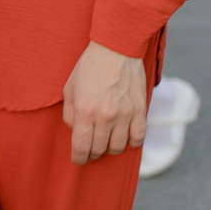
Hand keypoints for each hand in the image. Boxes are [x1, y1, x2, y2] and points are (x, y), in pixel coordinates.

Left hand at [61, 40, 147, 165]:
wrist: (116, 49)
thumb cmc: (89, 67)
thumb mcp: (69, 89)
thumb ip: (70, 114)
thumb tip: (77, 132)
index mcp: (86, 111)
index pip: (82, 147)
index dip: (78, 159)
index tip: (78, 160)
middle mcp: (106, 116)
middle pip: (100, 150)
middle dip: (92, 154)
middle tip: (90, 149)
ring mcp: (125, 114)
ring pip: (119, 147)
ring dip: (110, 149)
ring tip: (106, 141)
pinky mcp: (140, 110)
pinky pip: (139, 138)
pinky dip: (132, 142)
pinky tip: (124, 137)